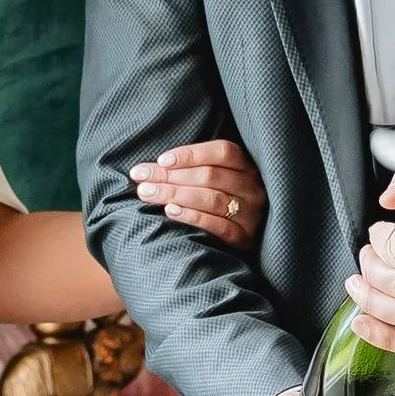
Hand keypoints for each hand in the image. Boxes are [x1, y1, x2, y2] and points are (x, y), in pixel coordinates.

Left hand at [132, 138, 266, 251]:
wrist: (243, 243)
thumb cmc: (220, 201)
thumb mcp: (216, 180)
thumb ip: (191, 170)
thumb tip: (147, 169)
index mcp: (247, 167)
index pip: (222, 152)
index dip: (191, 154)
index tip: (162, 160)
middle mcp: (252, 188)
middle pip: (210, 176)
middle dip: (171, 176)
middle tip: (142, 178)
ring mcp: (250, 214)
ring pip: (211, 199)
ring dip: (175, 194)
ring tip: (147, 193)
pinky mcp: (244, 237)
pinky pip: (217, 225)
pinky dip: (191, 216)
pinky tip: (169, 211)